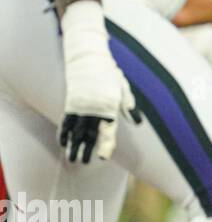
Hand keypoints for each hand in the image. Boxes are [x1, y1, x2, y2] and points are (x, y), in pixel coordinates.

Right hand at [60, 1, 141, 162]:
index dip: (105, 144)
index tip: (103, 157)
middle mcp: (93, 108)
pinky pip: (65, 121)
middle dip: (86, 149)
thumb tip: (138, 123)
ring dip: (73, 145)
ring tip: (72, 158)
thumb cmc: (109, 73)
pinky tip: (63, 142)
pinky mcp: (70, 102)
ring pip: (76, 130)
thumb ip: (130, 106)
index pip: (107, 130)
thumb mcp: (123, 88)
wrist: (88, 57)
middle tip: (82, 163)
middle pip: (89, 134)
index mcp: (109, 106)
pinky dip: (64, 132)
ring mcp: (80, 106)